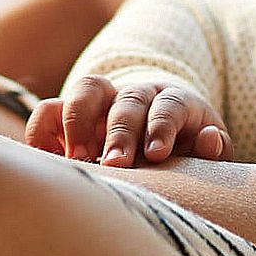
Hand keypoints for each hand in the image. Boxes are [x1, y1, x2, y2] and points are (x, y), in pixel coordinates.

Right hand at [26, 75, 230, 165]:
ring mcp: (102, 102)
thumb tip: (208, 138)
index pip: (170, 104)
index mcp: (175, 102)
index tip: (157, 154)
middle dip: (121, 131)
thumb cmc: (183, 152)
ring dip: (79, 123)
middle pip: (128, 100)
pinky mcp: (71, 114)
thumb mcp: (204, 154)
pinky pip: (49, 110)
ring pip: (86, 90)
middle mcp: (137, 95)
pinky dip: (44, 133)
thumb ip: (212, 151)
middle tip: (117, 165)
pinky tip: (52, 164)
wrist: (157, 138)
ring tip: (80, 162)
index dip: (162, 125)